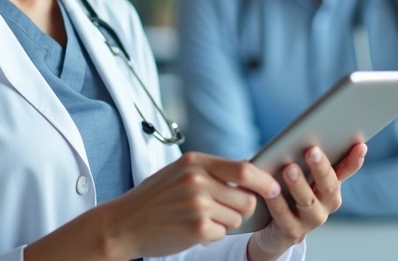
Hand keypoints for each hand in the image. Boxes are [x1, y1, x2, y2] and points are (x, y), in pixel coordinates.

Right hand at [99, 151, 282, 259]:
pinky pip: (222, 233)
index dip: (264, 180)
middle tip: (220, 211)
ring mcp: (197, 204)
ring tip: (198, 218)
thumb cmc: (154, 199)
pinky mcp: (197, 228)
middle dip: (241, 209)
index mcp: (194, 162)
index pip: (244, 169)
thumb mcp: (179, 173)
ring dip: (224, 222)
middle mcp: (197, 180)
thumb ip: (210, 171)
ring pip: (237, 218)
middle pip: (247, 198)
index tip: (273, 187)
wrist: (123, 223)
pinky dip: (212, 235)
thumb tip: (250, 175)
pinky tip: (191, 229)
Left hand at [247, 143, 367, 260]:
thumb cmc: (286, 192)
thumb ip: (306, 158)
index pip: (346, 170)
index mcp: (330, 186)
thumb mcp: (299, 172)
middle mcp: (326, 204)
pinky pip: (284, 215)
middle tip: (313, 151)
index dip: (354, 160)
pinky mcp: (292, 232)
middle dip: (321, 168)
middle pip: (328, 186)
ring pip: (307, 201)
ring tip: (290, 169)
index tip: (359, 145)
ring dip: (299, 185)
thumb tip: (308, 132)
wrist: (273, 230)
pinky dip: (277, 201)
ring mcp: (310, 220)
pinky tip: (271, 190)